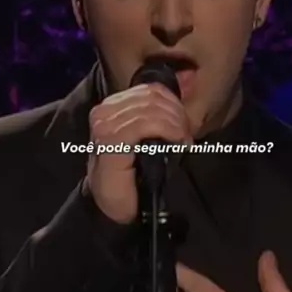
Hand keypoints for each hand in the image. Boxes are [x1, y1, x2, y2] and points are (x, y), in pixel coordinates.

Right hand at [84, 83, 191, 223]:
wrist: (115, 207)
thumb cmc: (133, 175)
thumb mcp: (148, 138)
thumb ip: (160, 115)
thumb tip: (188, 85)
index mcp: (111, 107)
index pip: (150, 90)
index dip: (174, 103)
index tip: (185, 125)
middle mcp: (104, 112)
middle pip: (152, 97)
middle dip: (177, 114)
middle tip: (186, 136)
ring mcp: (104, 126)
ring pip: (151, 109)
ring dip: (175, 124)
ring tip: (183, 141)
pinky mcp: (109, 140)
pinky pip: (146, 124)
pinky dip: (168, 131)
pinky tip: (178, 142)